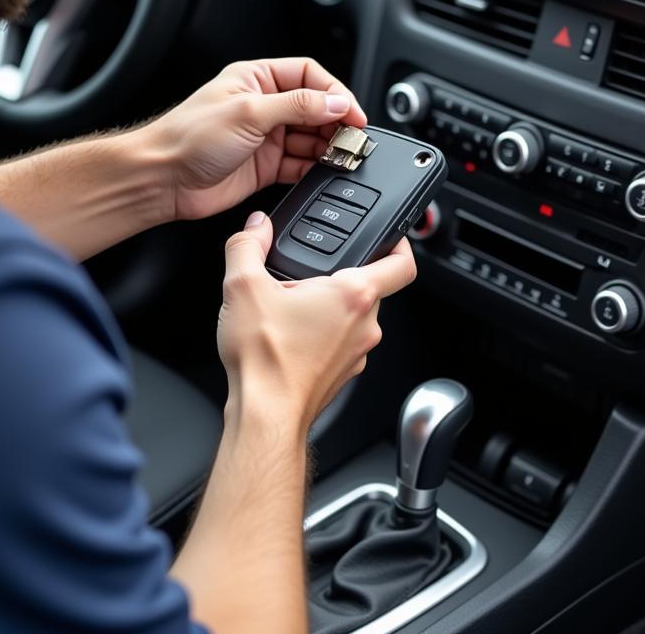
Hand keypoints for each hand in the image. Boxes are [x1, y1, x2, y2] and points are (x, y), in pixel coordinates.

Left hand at [148, 58, 366, 223]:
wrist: (162, 179)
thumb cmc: (188, 137)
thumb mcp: (249, 113)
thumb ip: (297, 106)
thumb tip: (336, 103)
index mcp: (256, 79)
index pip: (309, 75)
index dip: (335, 92)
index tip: (353, 113)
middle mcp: (263, 105)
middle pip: (315, 108)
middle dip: (336, 123)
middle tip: (353, 139)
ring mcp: (264, 137)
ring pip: (310, 138)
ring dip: (328, 147)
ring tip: (342, 157)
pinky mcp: (264, 166)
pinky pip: (300, 165)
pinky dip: (315, 169)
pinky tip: (324, 171)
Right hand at [217, 212, 416, 432]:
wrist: (264, 416)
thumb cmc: (265, 359)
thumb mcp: (243, 286)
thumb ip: (247, 246)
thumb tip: (254, 227)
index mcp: (353, 295)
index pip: (402, 263)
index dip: (400, 243)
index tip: (391, 236)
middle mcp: (365, 325)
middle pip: (367, 288)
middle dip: (337, 277)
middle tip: (304, 275)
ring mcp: (357, 353)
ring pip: (351, 318)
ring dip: (326, 308)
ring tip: (288, 308)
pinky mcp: (342, 374)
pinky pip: (339, 343)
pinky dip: (320, 335)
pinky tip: (287, 336)